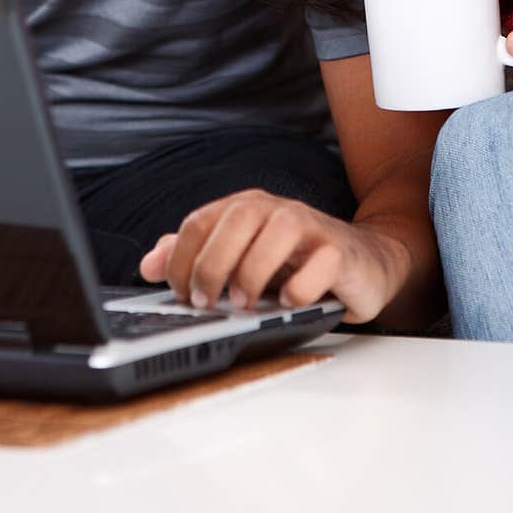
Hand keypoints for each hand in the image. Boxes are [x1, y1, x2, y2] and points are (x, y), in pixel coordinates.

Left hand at [139, 189, 407, 323]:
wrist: (364, 264)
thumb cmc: (297, 263)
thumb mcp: (240, 260)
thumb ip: (194, 257)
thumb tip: (148, 265)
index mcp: (246, 208)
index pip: (201, 220)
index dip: (182, 258)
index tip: (180, 294)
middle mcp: (277, 210)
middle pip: (237, 217)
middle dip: (213, 261)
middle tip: (205, 300)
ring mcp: (312, 226)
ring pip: (279, 229)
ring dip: (254, 269)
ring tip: (243, 303)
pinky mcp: (342, 251)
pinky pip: (322, 261)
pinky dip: (301, 286)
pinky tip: (289, 303)